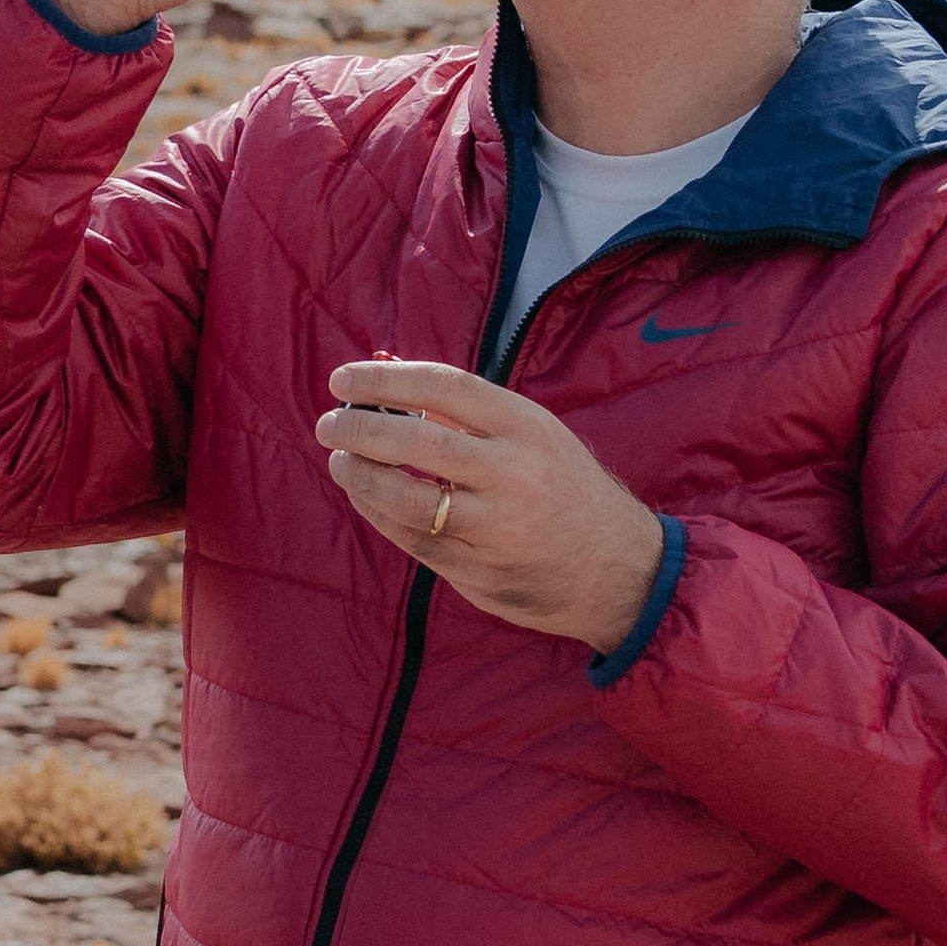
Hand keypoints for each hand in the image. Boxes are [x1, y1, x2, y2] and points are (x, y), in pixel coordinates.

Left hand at [317, 359, 665, 655]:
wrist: (618, 569)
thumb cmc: (563, 488)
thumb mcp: (534, 435)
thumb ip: (466, 412)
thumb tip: (386, 374)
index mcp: (526, 426)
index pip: (443, 387)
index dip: (385, 380)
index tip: (344, 380)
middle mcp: (513, 473)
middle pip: (419, 442)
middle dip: (361, 429)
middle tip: (328, 423)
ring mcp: (496, 526)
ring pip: (407, 500)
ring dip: (361, 478)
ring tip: (340, 463)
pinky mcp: (479, 571)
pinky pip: (413, 540)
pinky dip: (379, 515)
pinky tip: (365, 497)